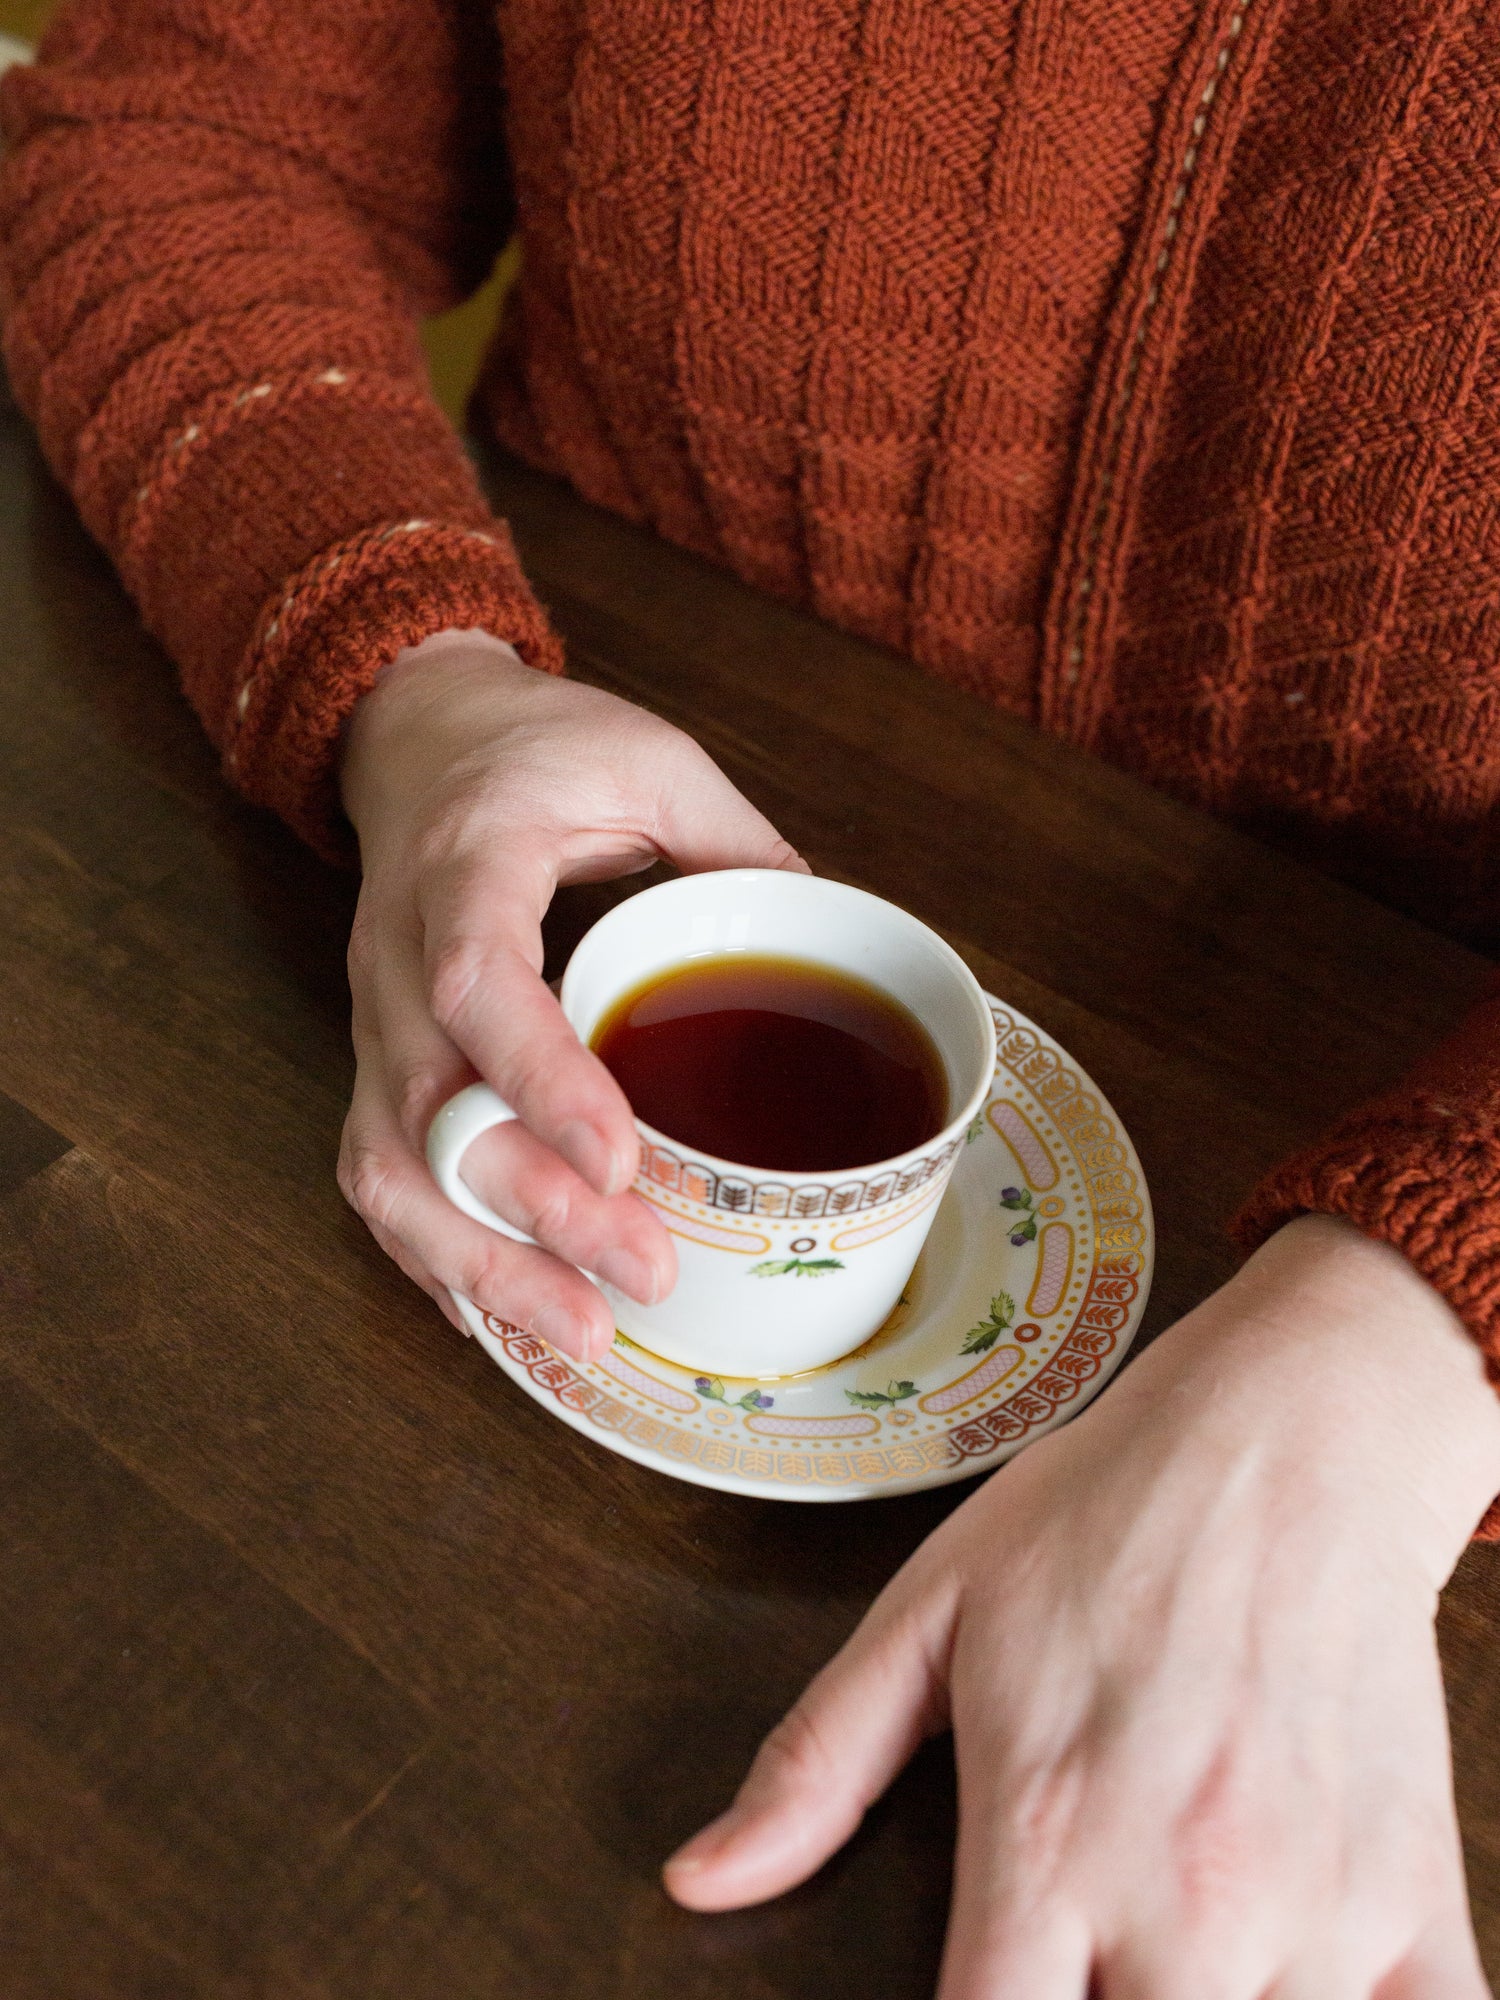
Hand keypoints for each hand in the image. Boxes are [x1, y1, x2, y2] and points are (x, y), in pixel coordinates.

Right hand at [337, 628, 806, 1356]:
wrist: (414, 735)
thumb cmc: (533, 746)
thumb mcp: (648, 756)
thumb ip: (736, 837)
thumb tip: (830, 929)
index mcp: (465, 868)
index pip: (475, 981)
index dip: (539, 1079)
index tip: (618, 1161)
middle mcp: (396, 958)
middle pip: (431, 1111)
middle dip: (530, 1213)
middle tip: (639, 1279)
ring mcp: (374, 1021)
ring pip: (389, 1168)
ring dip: (477, 1265)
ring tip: (580, 1334)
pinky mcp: (377, 1063)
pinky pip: (381, 1177)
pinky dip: (436, 1258)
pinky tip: (508, 1316)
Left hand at [666, 1215, 1499, 1997]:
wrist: (1286, 1437)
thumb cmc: (1107, 1513)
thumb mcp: (930, 1613)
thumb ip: (816, 1764)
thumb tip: (700, 1878)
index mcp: (1040, 1839)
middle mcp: (1177, 1902)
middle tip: (1072, 1971)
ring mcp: (1313, 1914)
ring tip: (1165, 1970)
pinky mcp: (1418, 1899)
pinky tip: (1301, 1991)